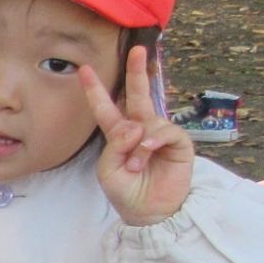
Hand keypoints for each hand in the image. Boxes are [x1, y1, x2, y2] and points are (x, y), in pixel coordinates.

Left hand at [85, 44, 194, 227]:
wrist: (150, 213)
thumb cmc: (127, 192)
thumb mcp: (108, 170)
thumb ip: (115, 145)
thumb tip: (136, 125)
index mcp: (118, 135)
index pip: (105, 108)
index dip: (95, 90)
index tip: (84, 70)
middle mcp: (140, 130)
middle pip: (137, 95)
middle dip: (137, 71)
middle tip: (138, 49)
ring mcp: (160, 134)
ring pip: (147, 120)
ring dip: (138, 144)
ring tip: (136, 165)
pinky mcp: (178, 142)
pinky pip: (164, 130)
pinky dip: (153, 140)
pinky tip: (149, 151)